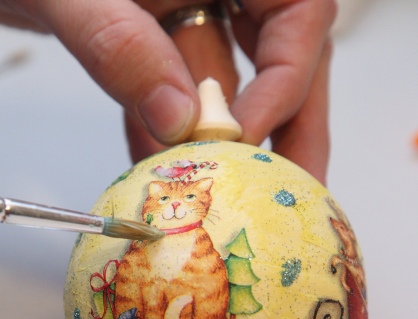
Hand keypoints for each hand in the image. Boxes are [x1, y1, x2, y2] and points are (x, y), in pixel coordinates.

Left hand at [0, 0, 333, 181]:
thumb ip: (119, 45)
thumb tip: (176, 118)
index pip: (298, 9)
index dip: (288, 75)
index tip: (247, 133)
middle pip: (285, 51)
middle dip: (289, 123)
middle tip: (292, 190)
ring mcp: (178, 9)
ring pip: (231, 78)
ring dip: (231, 142)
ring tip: (240, 201)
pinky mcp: (145, 38)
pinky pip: (174, 91)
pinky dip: (169, 135)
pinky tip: (159, 176)